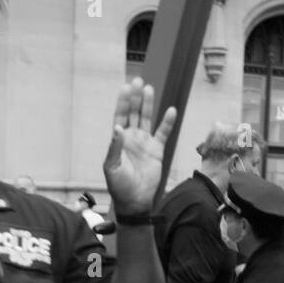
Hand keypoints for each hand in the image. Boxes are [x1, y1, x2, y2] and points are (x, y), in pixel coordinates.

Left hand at [103, 78, 176, 217]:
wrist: (135, 201)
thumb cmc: (119, 185)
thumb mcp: (112, 166)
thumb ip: (115, 146)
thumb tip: (118, 127)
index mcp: (119, 140)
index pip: (121, 115)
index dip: (123, 102)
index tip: (126, 87)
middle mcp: (132, 137)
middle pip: (134, 112)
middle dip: (135, 97)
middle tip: (138, 81)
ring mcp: (145, 142)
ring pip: (147, 119)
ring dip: (148, 104)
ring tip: (149, 89)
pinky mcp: (157, 150)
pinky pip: (163, 133)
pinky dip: (167, 122)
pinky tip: (171, 110)